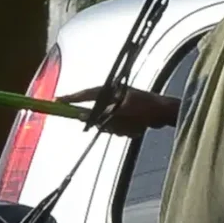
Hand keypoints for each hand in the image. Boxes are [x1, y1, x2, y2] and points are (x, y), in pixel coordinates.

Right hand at [57, 86, 177, 137]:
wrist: (167, 113)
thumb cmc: (145, 107)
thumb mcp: (121, 110)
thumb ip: (100, 114)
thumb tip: (82, 116)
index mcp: (110, 92)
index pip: (84, 95)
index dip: (70, 98)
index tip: (56, 102)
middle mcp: (112, 99)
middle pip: (97, 116)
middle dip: (109, 124)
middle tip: (121, 125)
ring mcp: (119, 109)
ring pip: (108, 125)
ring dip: (120, 129)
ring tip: (135, 125)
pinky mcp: (126, 117)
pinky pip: (118, 129)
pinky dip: (127, 130)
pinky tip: (139, 127)